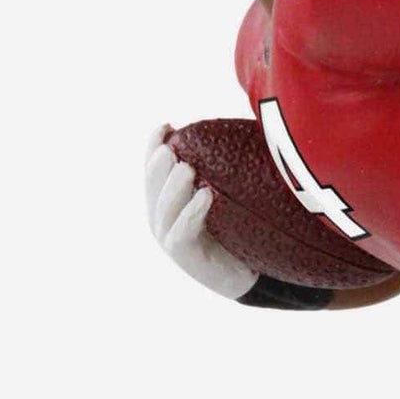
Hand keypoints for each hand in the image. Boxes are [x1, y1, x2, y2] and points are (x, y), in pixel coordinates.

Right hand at [143, 126, 255, 298]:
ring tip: (187, 168)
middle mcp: (162, 217)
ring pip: (165, 208)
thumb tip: (230, 131)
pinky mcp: (184, 256)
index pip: (152, 169)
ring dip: (174, 187)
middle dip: (158, 166)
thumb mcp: (224, 193)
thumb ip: (217, 169)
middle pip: (152, 186)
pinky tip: (206, 195)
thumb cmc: (235, 227)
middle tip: (171, 148)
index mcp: (166, 198)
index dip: (152, 147)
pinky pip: (183, 232)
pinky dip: (192, 213)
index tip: (165, 126)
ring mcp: (169, 237)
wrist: (247, 272)